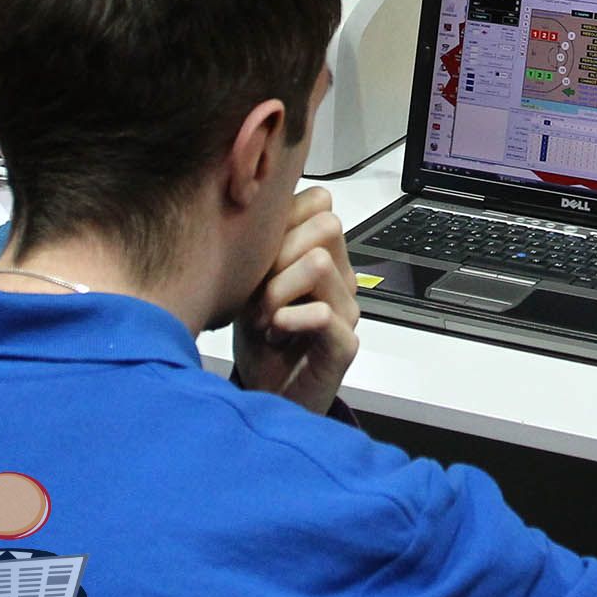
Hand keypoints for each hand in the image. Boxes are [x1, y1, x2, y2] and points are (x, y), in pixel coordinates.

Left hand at [234, 186, 360, 416]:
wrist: (266, 396)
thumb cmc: (258, 337)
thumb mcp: (249, 283)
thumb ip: (260, 246)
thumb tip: (250, 200)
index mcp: (322, 255)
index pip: (320, 202)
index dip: (284, 220)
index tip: (257, 257)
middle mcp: (342, 277)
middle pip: (326, 224)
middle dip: (279, 255)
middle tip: (259, 294)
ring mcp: (347, 310)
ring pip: (320, 262)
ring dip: (279, 291)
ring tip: (266, 320)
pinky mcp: (345, 344)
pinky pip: (322, 313)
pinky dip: (290, 319)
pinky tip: (275, 334)